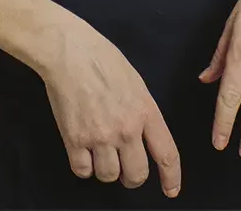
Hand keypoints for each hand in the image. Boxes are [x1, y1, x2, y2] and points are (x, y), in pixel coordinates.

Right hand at [41, 22, 181, 197]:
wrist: (69, 51)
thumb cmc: (100, 57)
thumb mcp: (135, 81)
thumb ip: (143, 110)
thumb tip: (145, 134)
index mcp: (145, 110)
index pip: (166, 154)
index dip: (171, 178)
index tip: (170, 189)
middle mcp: (126, 128)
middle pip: (137, 175)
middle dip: (132, 176)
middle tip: (126, 169)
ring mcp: (100, 136)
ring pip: (109, 176)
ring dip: (106, 169)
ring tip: (100, 153)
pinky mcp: (74, 139)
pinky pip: (83, 170)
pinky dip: (84, 165)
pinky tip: (83, 151)